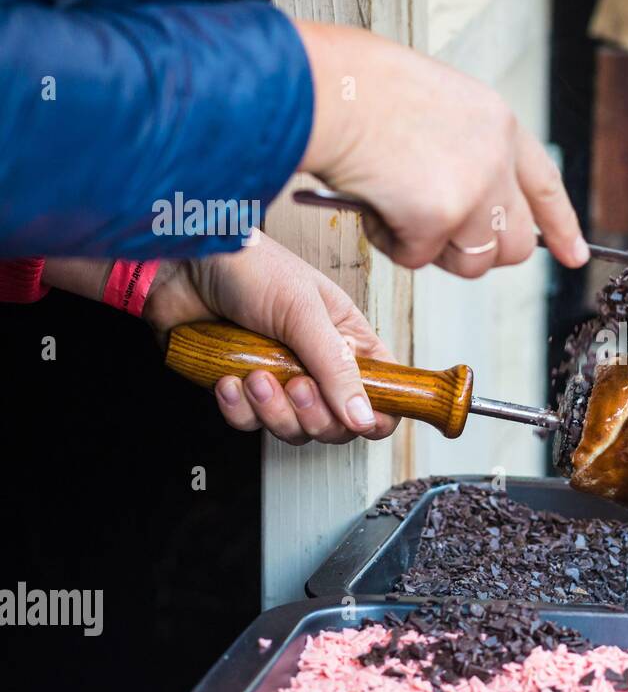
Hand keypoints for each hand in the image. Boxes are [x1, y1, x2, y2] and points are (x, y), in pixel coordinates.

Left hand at [139, 235, 399, 445]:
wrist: (181, 263)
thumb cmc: (248, 265)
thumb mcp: (302, 311)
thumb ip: (337, 367)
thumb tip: (364, 417)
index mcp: (346, 339)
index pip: (381, 390)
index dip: (376, 414)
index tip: (362, 419)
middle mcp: (316, 363)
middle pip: (336, 423)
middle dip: (313, 414)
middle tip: (296, 384)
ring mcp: (279, 378)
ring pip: (292, 428)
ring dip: (272, 409)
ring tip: (256, 375)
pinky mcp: (242, 388)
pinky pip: (248, 423)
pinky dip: (237, 408)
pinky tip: (229, 378)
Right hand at [295, 20, 589, 275]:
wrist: (323, 89)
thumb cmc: (358, 90)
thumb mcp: (438, 105)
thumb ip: (466, 151)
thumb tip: (471, 208)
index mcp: (500, 124)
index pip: (545, 187)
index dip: (560, 225)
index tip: (573, 254)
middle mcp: (497, 158)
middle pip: (516, 243)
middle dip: (479, 253)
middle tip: (436, 238)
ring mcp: (473, 189)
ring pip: (472, 261)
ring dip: (430, 250)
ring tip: (395, 210)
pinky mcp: (439, 217)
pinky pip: (419, 259)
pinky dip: (392, 244)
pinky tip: (374, 207)